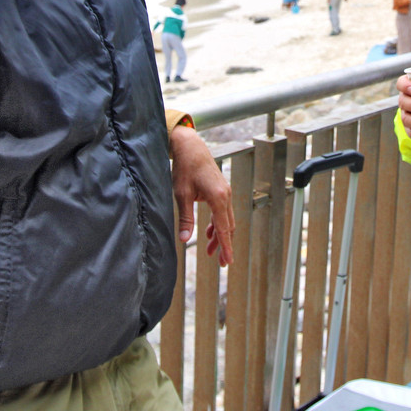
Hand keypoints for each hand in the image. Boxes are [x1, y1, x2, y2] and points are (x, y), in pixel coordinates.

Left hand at [169, 125, 234, 265]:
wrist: (190, 147)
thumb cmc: (185, 168)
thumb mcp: (182, 195)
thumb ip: (185, 218)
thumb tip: (185, 240)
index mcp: (218, 197)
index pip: (224, 229)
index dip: (226, 247)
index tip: (228, 261)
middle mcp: (226, 195)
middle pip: (229, 227)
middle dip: (225, 245)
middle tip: (221, 263)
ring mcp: (226, 192)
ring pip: (227, 220)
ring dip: (220, 236)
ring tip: (211, 251)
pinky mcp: (222, 190)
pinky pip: (223, 212)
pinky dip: (218, 224)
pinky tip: (210, 233)